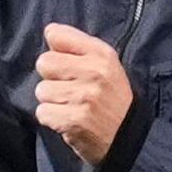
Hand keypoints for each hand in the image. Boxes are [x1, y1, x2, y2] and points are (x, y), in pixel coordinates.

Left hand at [33, 23, 132, 164]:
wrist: (129, 139)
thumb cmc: (113, 100)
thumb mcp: (107, 66)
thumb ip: (79, 48)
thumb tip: (49, 33)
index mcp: (101, 54)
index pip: (57, 35)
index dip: (56, 50)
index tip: (66, 63)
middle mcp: (93, 72)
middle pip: (44, 62)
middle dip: (52, 77)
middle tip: (69, 89)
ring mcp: (83, 96)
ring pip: (42, 90)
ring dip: (52, 101)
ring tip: (70, 106)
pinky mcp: (73, 120)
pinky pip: (42, 112)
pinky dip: (52, 119)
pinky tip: (68, 120)